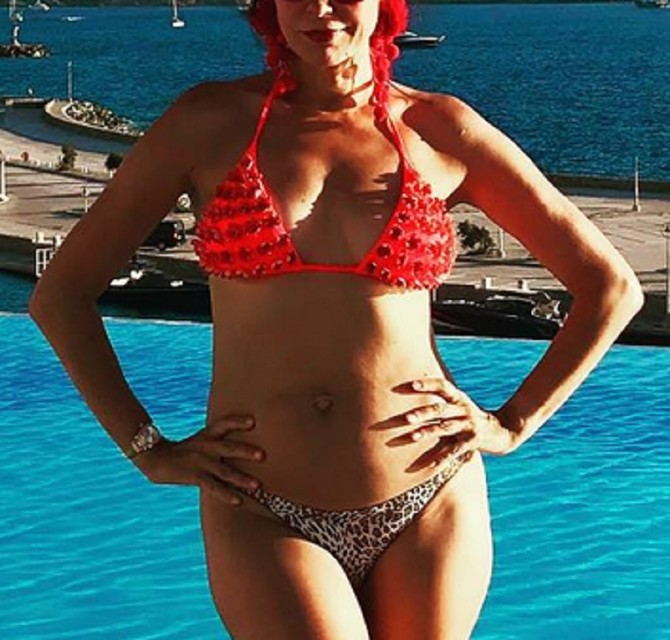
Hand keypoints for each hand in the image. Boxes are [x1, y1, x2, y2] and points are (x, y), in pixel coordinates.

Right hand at [132, 414, 264, 505]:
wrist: (156, 458)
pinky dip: (226, 494)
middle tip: (262, 455)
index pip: (224, 424)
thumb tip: (242, 446)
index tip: (253, 422)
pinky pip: (213, 487)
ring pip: (224, 471)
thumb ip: (218, 442)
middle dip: (245, 451)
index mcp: (208, 434)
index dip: (238, 422)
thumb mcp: (201, 440)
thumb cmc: (184, 450)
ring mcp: (201, 462)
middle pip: (228, 447)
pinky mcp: (195, 476)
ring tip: (257, 485)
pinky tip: (238, 501)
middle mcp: (206, 446)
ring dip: (241, 479)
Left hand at [400, 377, 519, 470]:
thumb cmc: (472, 417)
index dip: (428, 384)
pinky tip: (431, 465)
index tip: (412, 384)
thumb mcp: (460, 405)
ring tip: (412, 437)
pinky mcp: (473, 441)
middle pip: (441, 409)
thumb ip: (442, 400)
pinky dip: (443, 458)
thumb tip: (418, 382)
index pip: (443, 386)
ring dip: (428, 432)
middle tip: (406, 417)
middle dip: (423, 413)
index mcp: (459, 398)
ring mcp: (469, 425)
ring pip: (445, 428)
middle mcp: (464, 409)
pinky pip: (455, 450)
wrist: (503, 431)